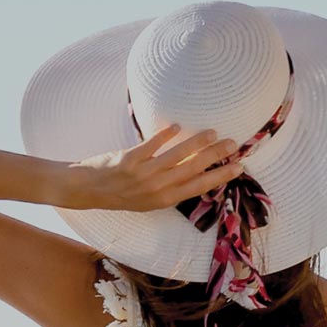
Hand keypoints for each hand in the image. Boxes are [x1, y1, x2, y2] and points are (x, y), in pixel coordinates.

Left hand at [67, 126, 242, 211]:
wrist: (88, 190)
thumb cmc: (121, 194)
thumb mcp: (148, 199)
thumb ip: (170, 187)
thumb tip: (196, 171)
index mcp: (163, 200)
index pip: (199, 187)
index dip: (220, 177)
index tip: (238, 167)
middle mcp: (156, 189)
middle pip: (193, 170)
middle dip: (215, 157)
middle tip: (233, 144)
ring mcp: (143, 174)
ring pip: (176, 156)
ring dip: (196, 143)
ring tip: (212, 132)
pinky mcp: (129, 160)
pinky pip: (151, 145)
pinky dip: (165, 135)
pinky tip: (177, 126)